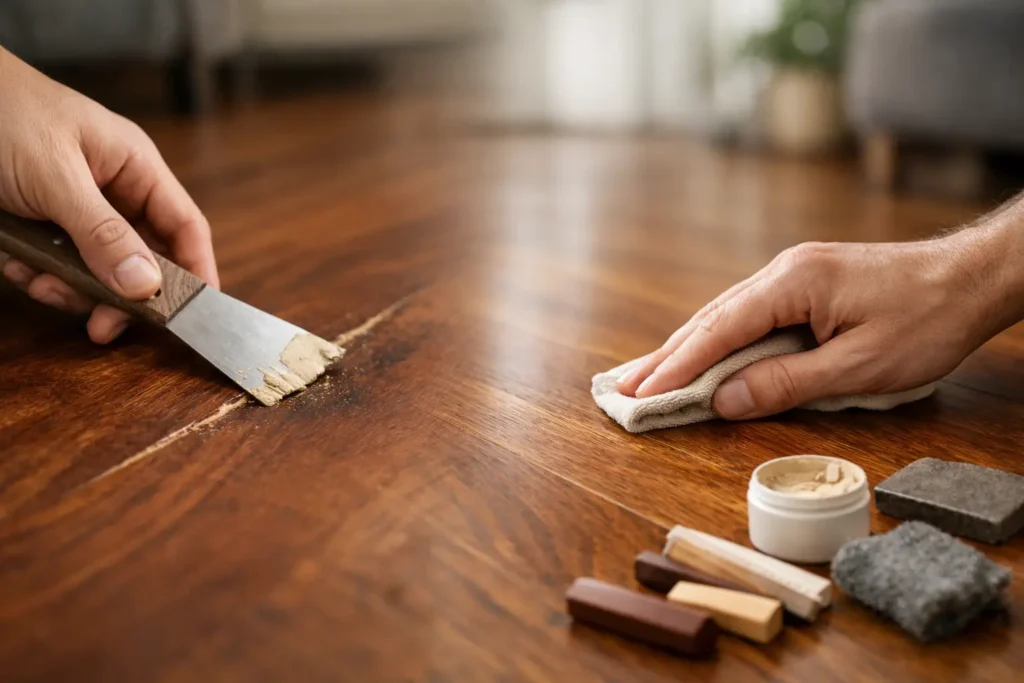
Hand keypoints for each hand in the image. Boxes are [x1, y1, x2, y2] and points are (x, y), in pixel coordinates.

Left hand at [0, 48, 218, 342]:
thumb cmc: (0, 111)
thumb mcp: (54, 176)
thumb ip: (102, 233)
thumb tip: (146, 285)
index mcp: (134, 166)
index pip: (185, 227)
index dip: (196, 272)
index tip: (190, 316)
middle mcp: (113, 190)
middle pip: (143, 259)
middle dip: (119, 293)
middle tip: (102, 325)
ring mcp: (77, 209)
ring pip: (98, 270)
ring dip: (70, 287)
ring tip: (38, 281)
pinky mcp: (42, 224)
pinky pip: (57, 267)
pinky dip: (37, 275)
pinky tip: (16, 264)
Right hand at [617, 211, 1023, 419]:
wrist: (971, 278)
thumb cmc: (926, 320)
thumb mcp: (859, 365)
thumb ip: (787, 383)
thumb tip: (725, 402)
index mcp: (793, 283)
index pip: (720, 331)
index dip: (678, 366)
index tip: (643, 394)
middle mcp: (783, 272)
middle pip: (710, 319)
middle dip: (666, 357)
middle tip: (623, 387)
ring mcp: (792, 275)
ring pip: (725, 315)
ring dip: (686, 348)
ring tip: (647, 375)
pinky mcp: (804, 285)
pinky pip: (748, 316)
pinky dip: (718, 341)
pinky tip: (702, 357)